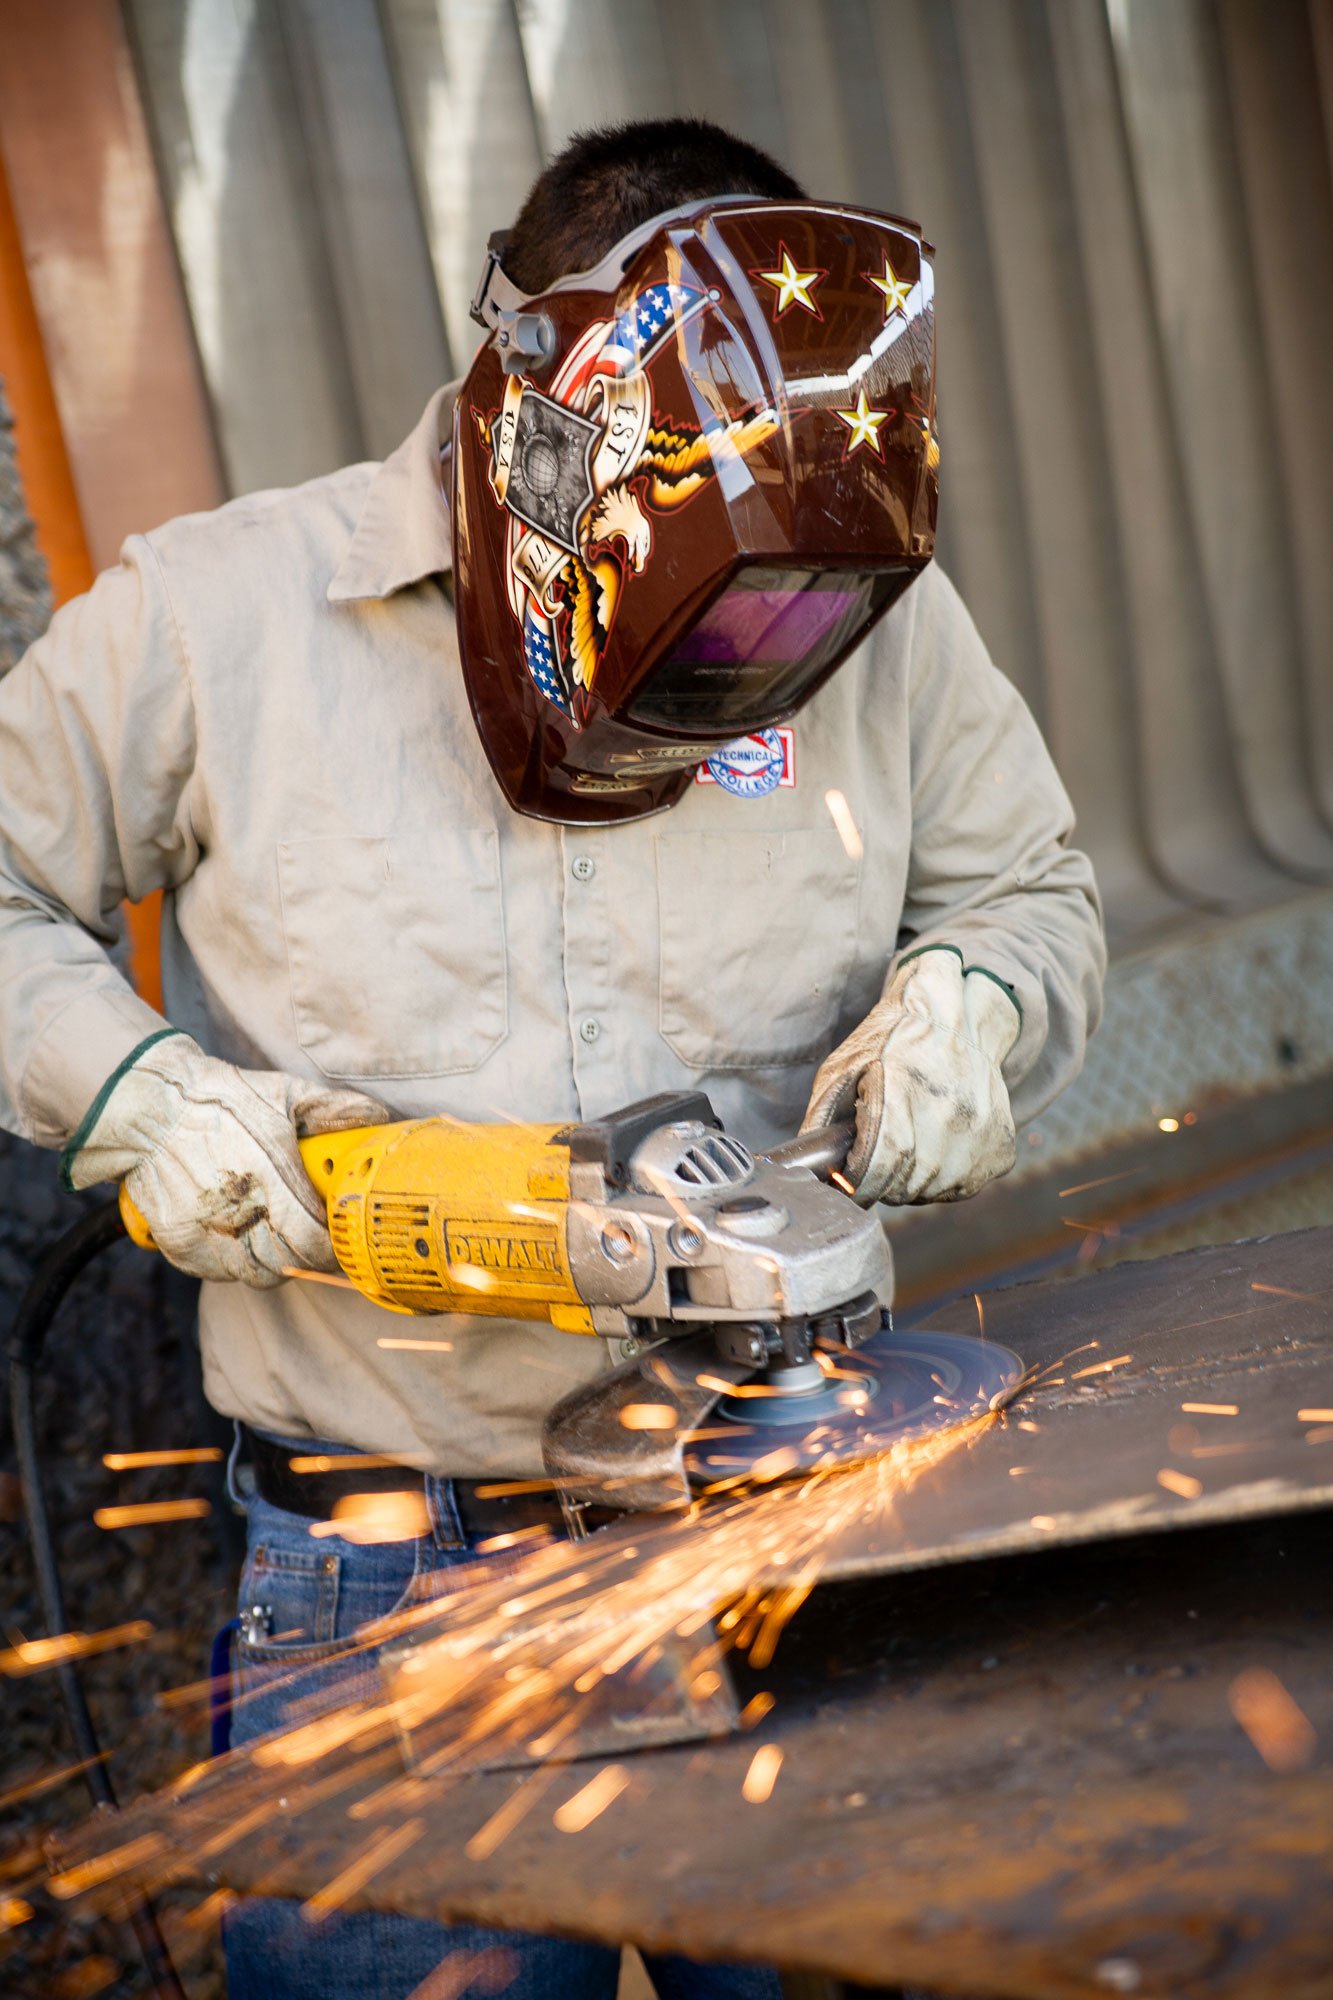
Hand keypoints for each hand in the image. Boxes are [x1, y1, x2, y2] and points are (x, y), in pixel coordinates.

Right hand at [63, 1033, 386, 1284]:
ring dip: (273, 1263)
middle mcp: (241, 1213)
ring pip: (256, 1275)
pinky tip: (241, 1240)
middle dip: (307, 1257)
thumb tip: (377, 1115)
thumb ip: (333, 1110)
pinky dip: (234, 1264)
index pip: (317, 1242)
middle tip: (313, 1240)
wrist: (149, 1104)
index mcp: (273, 1180)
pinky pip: (218, 1273)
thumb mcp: (282, 1093)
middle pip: (290, 1266)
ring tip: (277, 1238)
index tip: (341, 1237)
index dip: (334, 1247)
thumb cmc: (220, 1097)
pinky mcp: (180, 1242)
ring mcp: (207, 1233)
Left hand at [801, 949, 1020, 1204]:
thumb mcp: (844, 1067)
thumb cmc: (894, 1044)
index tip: (849, 1180)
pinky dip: (943, 1179)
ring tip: (908, 1147)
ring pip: (931, 1192)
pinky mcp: (1000, 1149)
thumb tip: (813, 1171)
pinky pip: (961, 1188)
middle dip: (881, 1181)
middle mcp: (949, 1115)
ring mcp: (980, 1135)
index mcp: (905, 1090)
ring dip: (911, 1183)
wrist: (962, 1024)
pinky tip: (936, 1148)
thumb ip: (823, 1119)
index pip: (879, 1167)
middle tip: (877, 1157)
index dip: (858, 1182)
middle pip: (903, 1185)